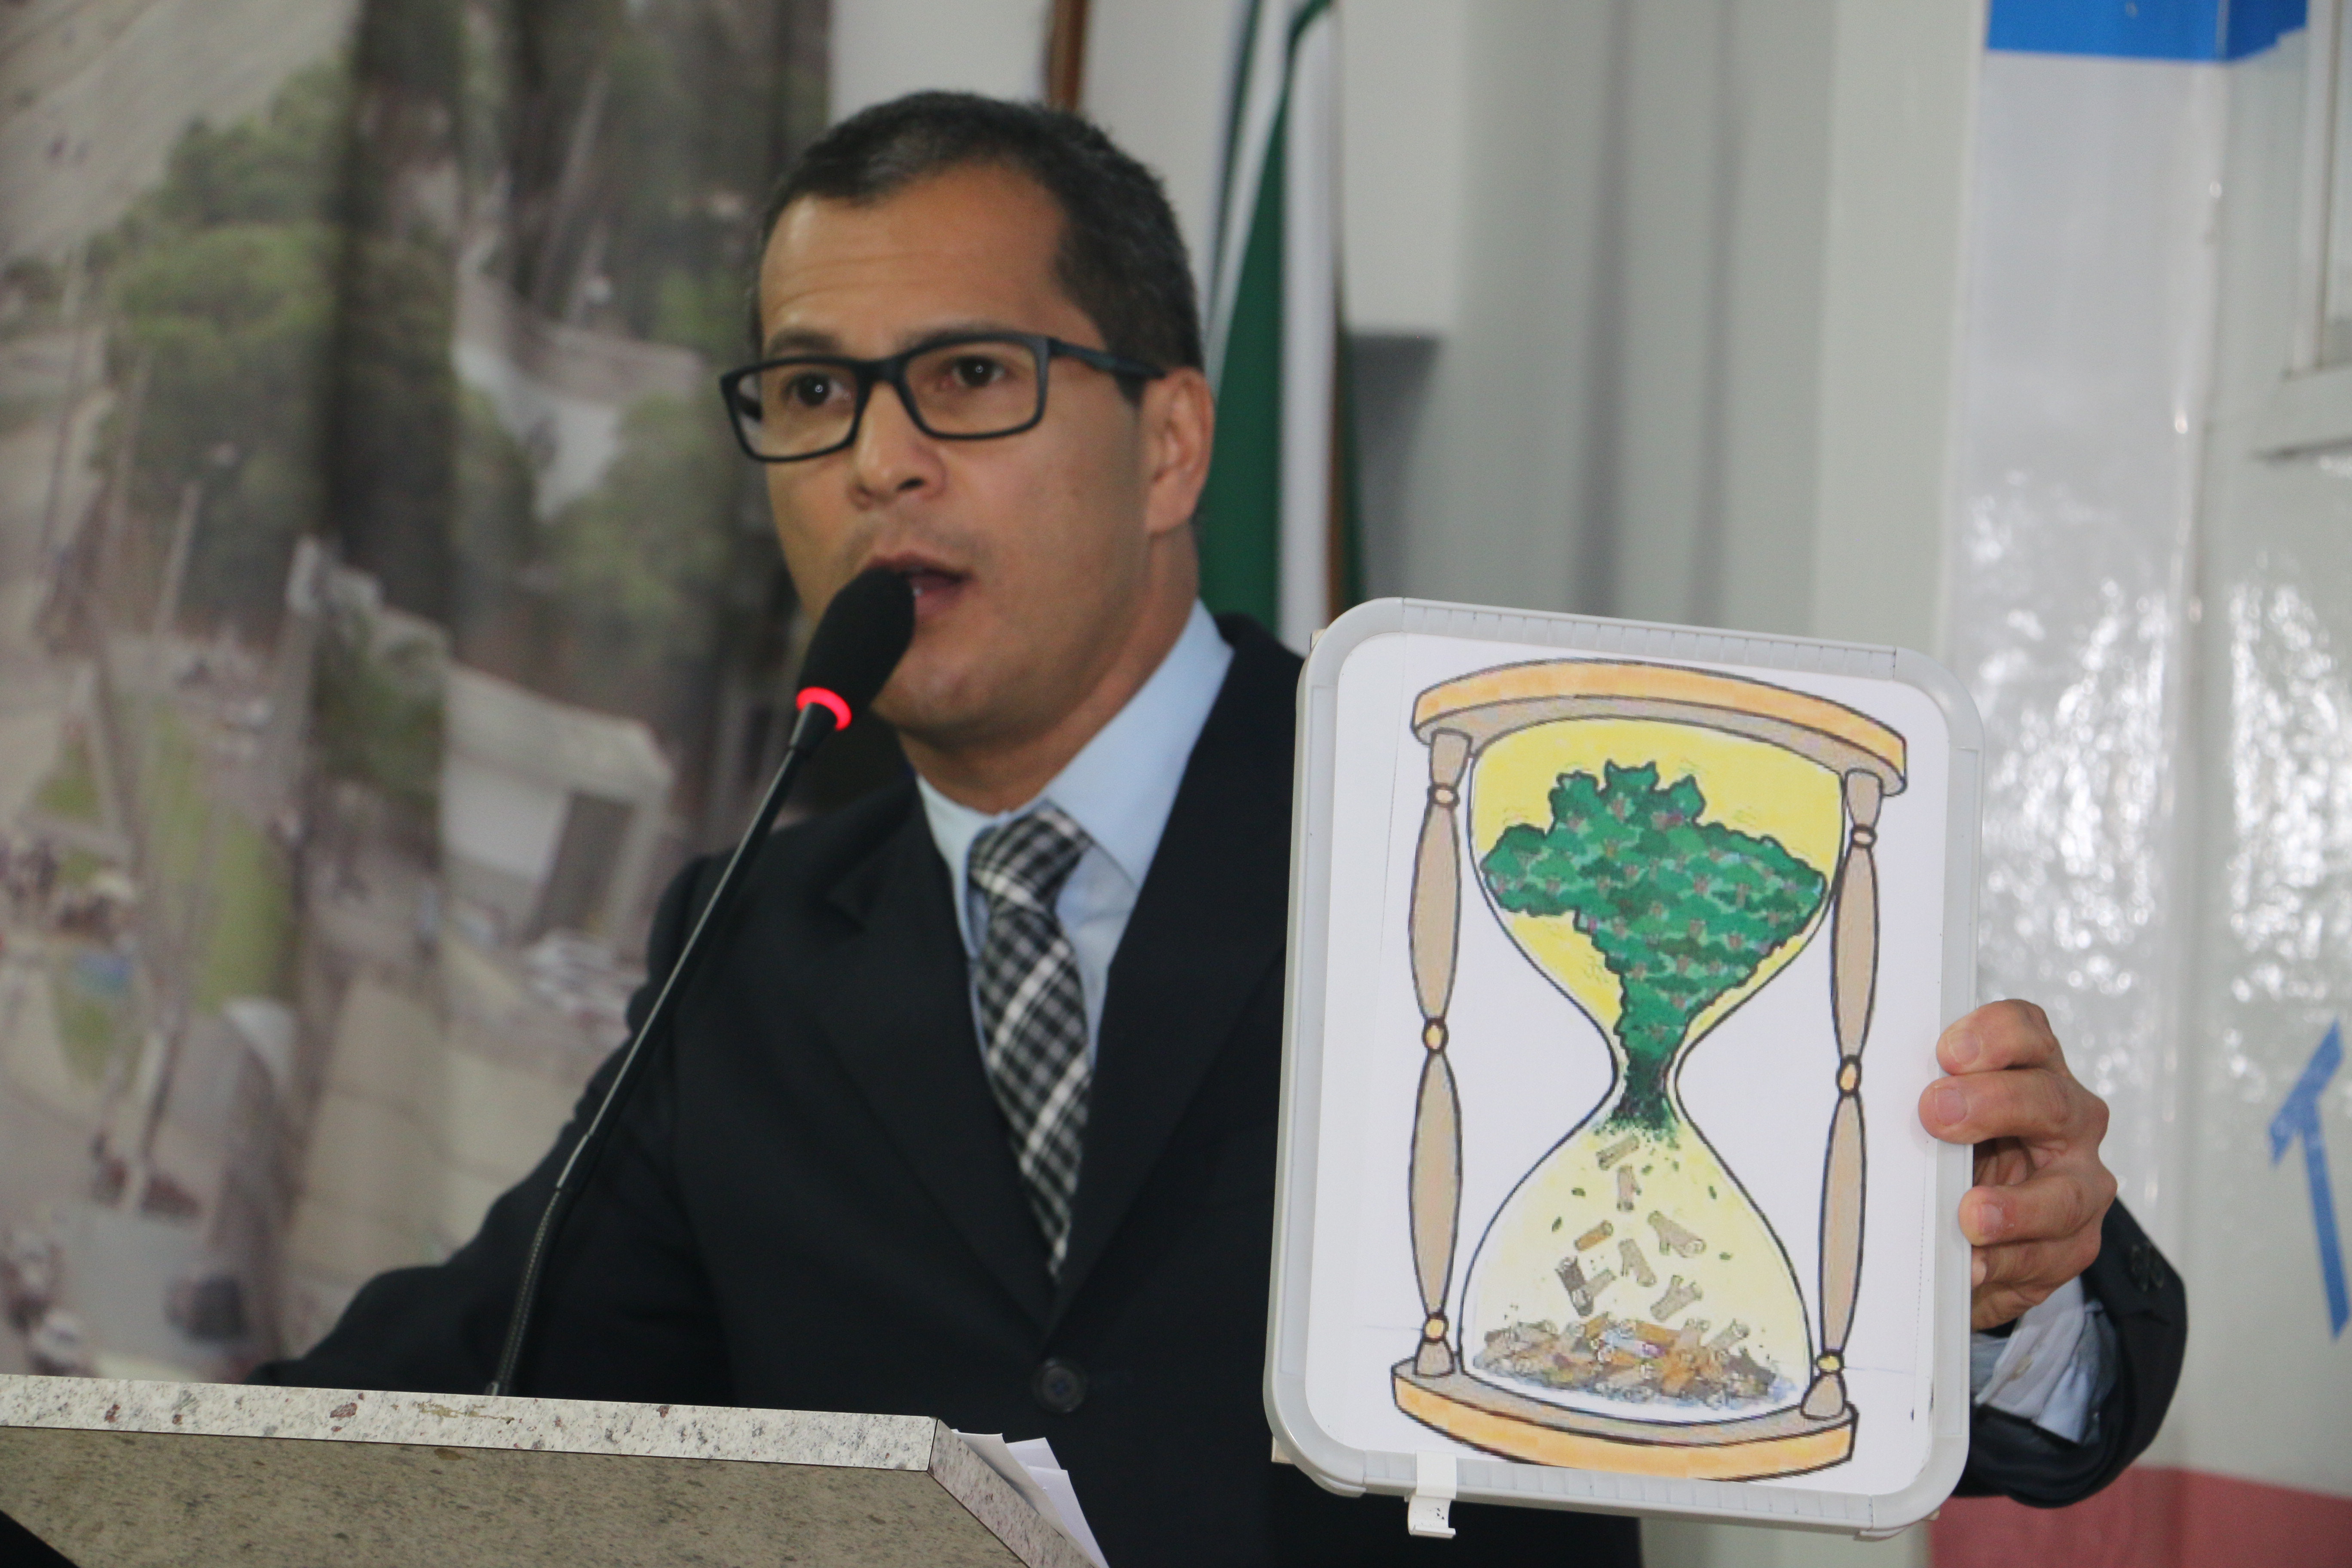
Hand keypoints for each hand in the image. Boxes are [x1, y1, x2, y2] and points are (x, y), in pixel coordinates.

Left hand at [1917, 1000, 2115, 1330]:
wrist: (1972, 1234)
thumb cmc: (1948, 1156)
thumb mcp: (1932, 1118)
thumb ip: (1915, 1099)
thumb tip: (1858, 1091)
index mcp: (2030, 1072)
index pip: (2027, 1032)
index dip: (1994, 1035)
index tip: (1946, 1053)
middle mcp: (2066, 1121)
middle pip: (2048, 1100)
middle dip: (1992, 1104)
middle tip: (1936, 1114)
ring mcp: (2078, 1185)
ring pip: (2063, 1192)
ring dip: (2013, 1206)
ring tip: (1970, 1216)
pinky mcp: (2073, 1245)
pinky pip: (2047, 1256)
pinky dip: (2004, 1263)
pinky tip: (1970, 1266)